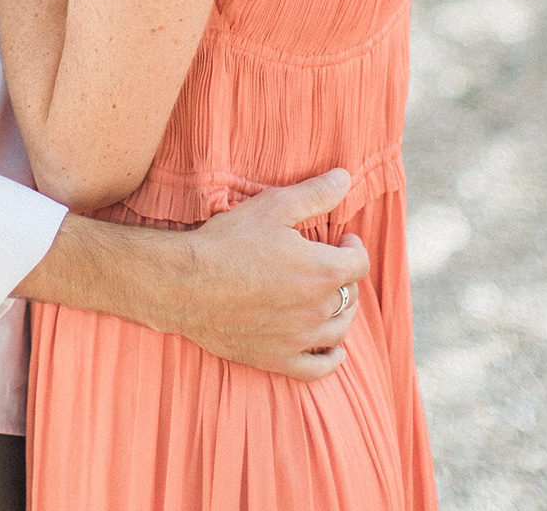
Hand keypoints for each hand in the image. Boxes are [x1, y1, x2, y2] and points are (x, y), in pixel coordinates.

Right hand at [173, 168, 368, 379]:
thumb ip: (315, 194)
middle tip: (329, 263)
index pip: (359, 263)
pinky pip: (318, 368)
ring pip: (339, 330)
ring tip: (329, 297)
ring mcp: (299, 338)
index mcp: (323, 271)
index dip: (354, 247)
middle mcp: (318, 309)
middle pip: (350, 296)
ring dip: (341, 312)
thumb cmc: (230, 241)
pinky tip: (333, 350)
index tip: (342, 240)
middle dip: (345, 277)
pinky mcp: (277, 358)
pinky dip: (332, 359)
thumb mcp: (273, 206)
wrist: (187, 284)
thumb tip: (345, 178)